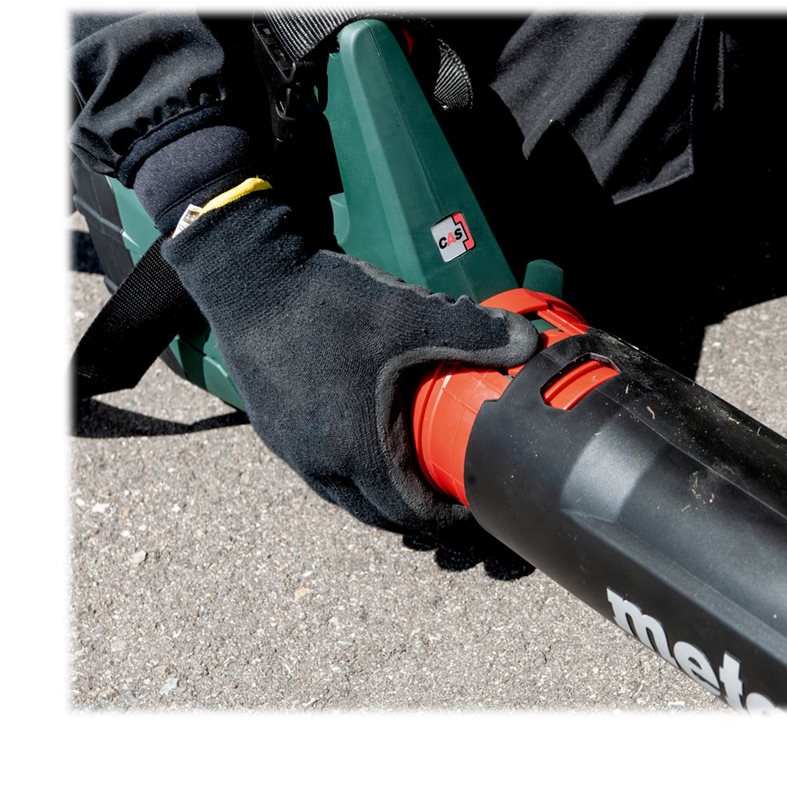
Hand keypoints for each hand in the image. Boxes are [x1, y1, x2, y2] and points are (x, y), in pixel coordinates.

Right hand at [162, 191, 538, 537]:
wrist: (249, 275)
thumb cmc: (330, 303)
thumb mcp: (410, 315)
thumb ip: (473, 333)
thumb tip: (530, 343)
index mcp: (357, 450)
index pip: (411, 512)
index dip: (448, 518)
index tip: (474, 505)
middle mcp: (320, 462)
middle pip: (378, 516)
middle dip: (418, 518)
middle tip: (452, 500)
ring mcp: (292, 449)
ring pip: (345, 498)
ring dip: (382, 500)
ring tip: (415, 481)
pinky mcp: (274, 429)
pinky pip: (321, 474)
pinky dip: (351, 477)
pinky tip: (368, 450)